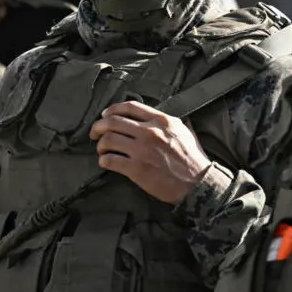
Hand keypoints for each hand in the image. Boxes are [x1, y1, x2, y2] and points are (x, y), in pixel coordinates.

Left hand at [89, 100, 211, 204]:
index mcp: (161, 120)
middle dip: (99, 126)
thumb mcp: (187, 132)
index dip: (113, 109)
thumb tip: (170, 115)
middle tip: (94, 132)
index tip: (105, 115)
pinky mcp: (136, 169)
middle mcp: (149, 132)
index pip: (130, 107)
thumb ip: (174, 122)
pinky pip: (110, 160)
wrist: (197, 184)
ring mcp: (141, 150)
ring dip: (100, 144)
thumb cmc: (194, 159)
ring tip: (101, 149)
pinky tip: (105, 162)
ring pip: (108, 140)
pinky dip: (104, 160)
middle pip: (113, 121)